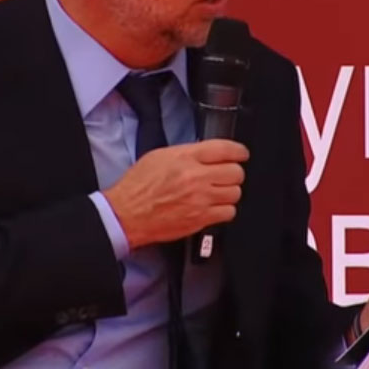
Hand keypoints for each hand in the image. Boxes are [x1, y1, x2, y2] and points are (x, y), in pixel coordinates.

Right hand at [103, 139, 248, 248]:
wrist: (126, 214)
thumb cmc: (137, 187)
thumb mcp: (159, 156)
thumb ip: (186, 153)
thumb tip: (207, 153)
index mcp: (185, 158)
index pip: (225, 149)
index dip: (239, 151)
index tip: (241, 153)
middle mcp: (195, 177)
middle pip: (235, 172)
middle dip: (234, 172)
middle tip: (227, 174)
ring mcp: (200, 200)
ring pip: (235, 193)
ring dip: (230, 191)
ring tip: (219, 191)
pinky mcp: (201, 219)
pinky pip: (228, 212)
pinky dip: (225, 209)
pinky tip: (215, 206)